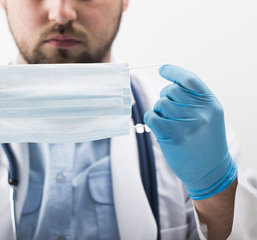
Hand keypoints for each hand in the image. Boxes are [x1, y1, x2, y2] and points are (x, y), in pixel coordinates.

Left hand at [144, 65, 236, 199]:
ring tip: (169, 123)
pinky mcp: (172, 136)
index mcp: (211, 104)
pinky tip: (159, 126)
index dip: (174, 72)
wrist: (210, 171)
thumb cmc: (206, 141)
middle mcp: (200, 112)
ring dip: (160, 110)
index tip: (163, 69)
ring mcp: (186, 124)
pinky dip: (151, 118)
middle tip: (171, 111)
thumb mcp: (210, 116)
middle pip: (171, 90)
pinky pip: (151, 116)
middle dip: (166, 97)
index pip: (189, 79)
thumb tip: (169, 87)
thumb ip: (194, 100)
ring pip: (160, 103)